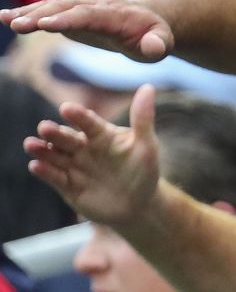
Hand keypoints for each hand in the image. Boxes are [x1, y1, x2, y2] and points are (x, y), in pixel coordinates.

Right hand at [2, 0, 174, 60]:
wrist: (146, 18)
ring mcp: (80, 7)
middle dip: (42, 16)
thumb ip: (158, 45)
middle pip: (65, 10)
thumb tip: (153, 48)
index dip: (69, 20)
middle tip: (17, 25)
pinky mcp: (69, 13)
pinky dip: (26, 13)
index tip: (47, 26)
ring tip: (4, 19)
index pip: (90, 15)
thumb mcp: (162, 42)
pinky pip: (46, 11)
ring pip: (52, 8)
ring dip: (29, 13)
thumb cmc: (153, 35)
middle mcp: (95, 6)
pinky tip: (3, 17)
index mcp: (116, 15)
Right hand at [23, 86, 165, 225]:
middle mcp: (84, 147)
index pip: (88, 122)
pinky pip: (54, 177)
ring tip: (31, 144)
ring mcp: (74, 166)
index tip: (67, 108)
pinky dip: (45, 171)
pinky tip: (36, 165)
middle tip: (44, 127)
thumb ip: (143, 119)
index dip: (78, 115)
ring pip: (55, 155)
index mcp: (101, 134)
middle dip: (54, 132)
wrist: (137, 204)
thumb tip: (148, 87)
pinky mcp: (67, 185)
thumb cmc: (143, 171)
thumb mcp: (146, 146)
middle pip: (66, 137)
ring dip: (42, 149)